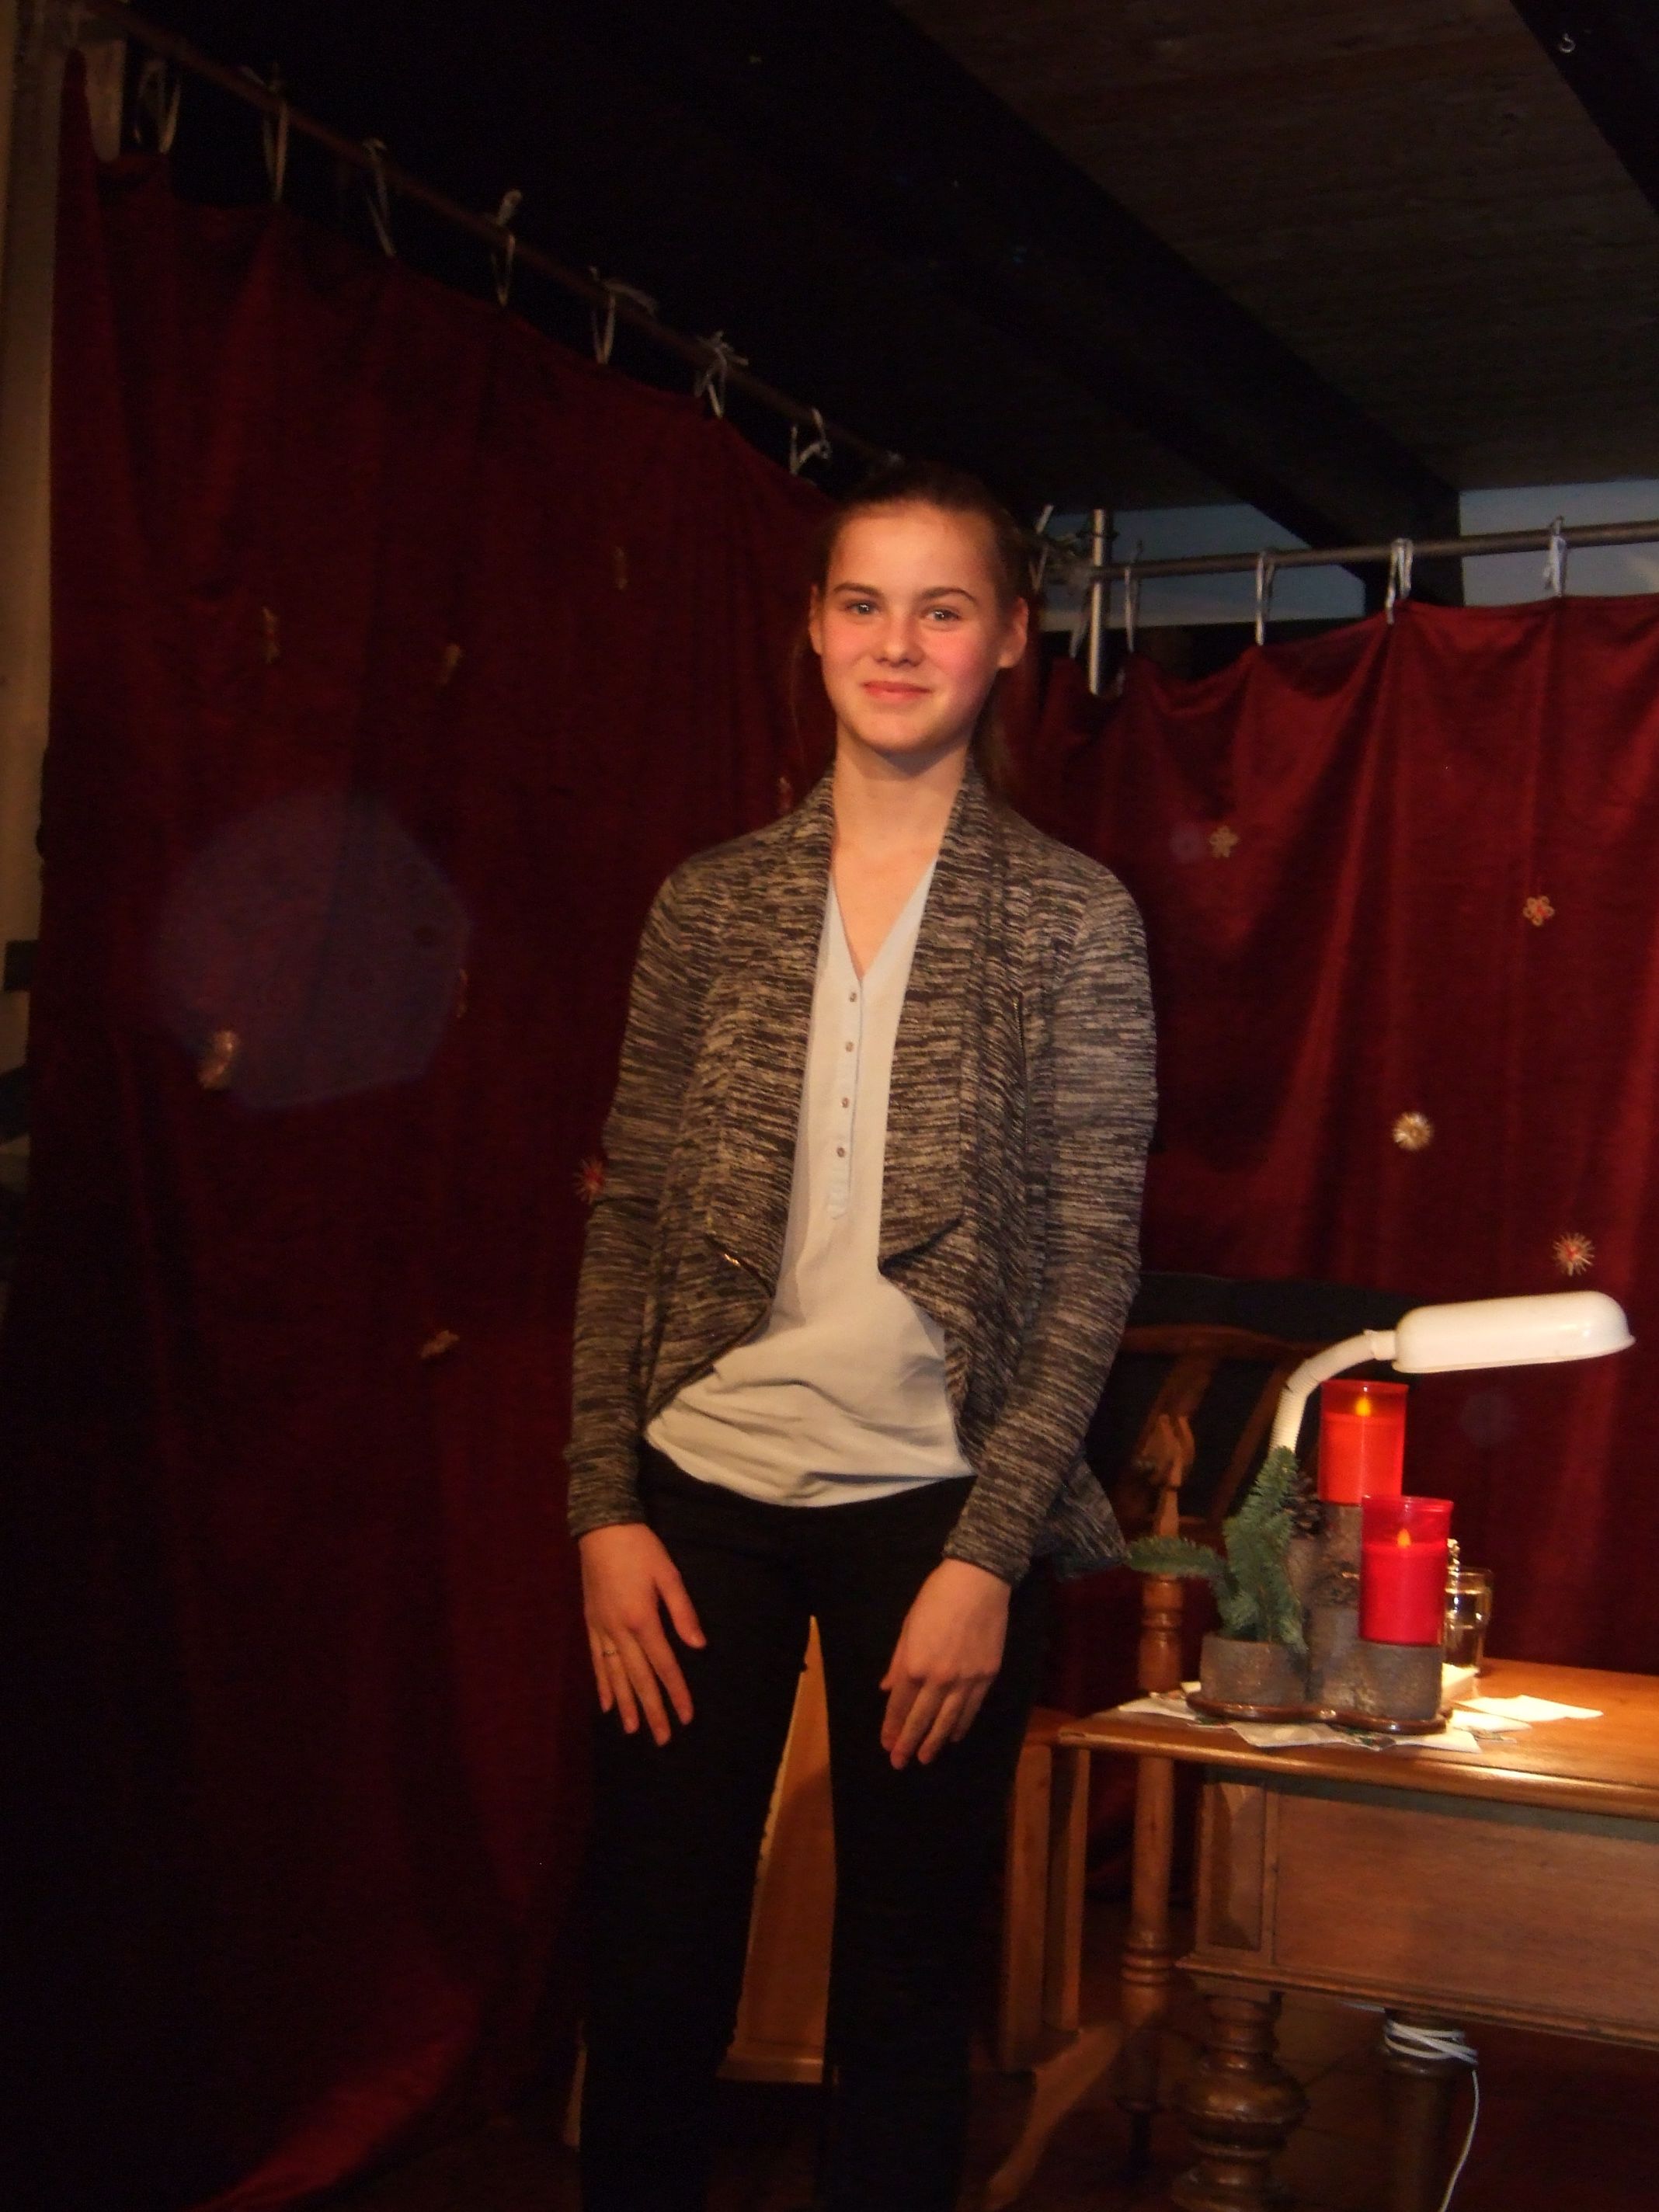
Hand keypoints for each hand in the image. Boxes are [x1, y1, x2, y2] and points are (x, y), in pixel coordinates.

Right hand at [579, 1523, 705, 1744]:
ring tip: (634, 1730)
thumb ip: (683, 1613)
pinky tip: (606, 1703)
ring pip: (615, 1676)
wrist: (601, 1528)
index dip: (676, 1692)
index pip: (664, 1665)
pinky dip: (602, 1684)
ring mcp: (601, 1629)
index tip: (686, 1717)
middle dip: (652, 1710)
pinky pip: (596, 1661)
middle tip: (662, 1738)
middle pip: (639, 1678)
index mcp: (642, 1619)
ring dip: (626, 1705)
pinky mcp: (590, 1623)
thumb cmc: (641, 1548)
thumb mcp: (669, 1575)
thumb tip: (699, 1647)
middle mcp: (619, 1631)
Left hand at [880, 1559, 1010, 1768]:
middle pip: (921, 1718)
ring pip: (948, 1720)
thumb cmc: (936, 1598)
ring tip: (925, 1758)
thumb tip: (887, 1689)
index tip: (886, 1744)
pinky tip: (955, 1736)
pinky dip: (962, 1724)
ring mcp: (966, 1679)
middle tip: (899, 1762)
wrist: (978, 1581)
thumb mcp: (908, 1627)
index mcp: (915, 1664)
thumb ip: (898, 1662)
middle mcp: (939, 1678)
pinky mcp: (987, 1675)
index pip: (899, 1704)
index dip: (891, 1726)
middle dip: (908, 1742)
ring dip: (934, 1741)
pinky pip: (972, 1708)